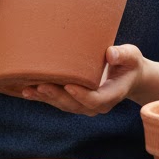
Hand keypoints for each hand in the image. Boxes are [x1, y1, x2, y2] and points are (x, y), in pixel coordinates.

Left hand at [20, 44, 144, 116]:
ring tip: (29, 89)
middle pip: (74, 105)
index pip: (95, 100)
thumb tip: (110, 53)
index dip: (82, 95)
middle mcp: (96, 105)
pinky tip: (27, 91)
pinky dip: (42, 97)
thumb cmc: (128, 62)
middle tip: (42, 85)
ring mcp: (83, 105)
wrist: (126, 75)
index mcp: (112, 95)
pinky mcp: (73, 100)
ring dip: (46, 98)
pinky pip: (57, 101)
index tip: (69, 85)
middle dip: (57, 96)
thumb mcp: (131, 56)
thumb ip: (123, 55)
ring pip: (63, 105)